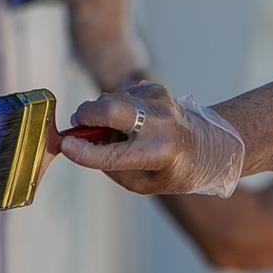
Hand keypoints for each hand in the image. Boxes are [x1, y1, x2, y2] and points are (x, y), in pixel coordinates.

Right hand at [57, 81, 244, 196]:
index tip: (65, 146)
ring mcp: (159, 101)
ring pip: (110, 99)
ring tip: (114, 131)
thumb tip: (79, 143)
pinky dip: (115, 107)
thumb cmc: (171, 170)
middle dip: (85, 116)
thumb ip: (111, 166)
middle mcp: (161, 123)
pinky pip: (120, 95)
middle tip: (77, 127)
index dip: (84, 152)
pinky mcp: (155, 89)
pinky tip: (130, 120)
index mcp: (160, 153)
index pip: (113, 154)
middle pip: (110, 109)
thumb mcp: (143, 183)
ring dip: (100, 114)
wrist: (206, 145)